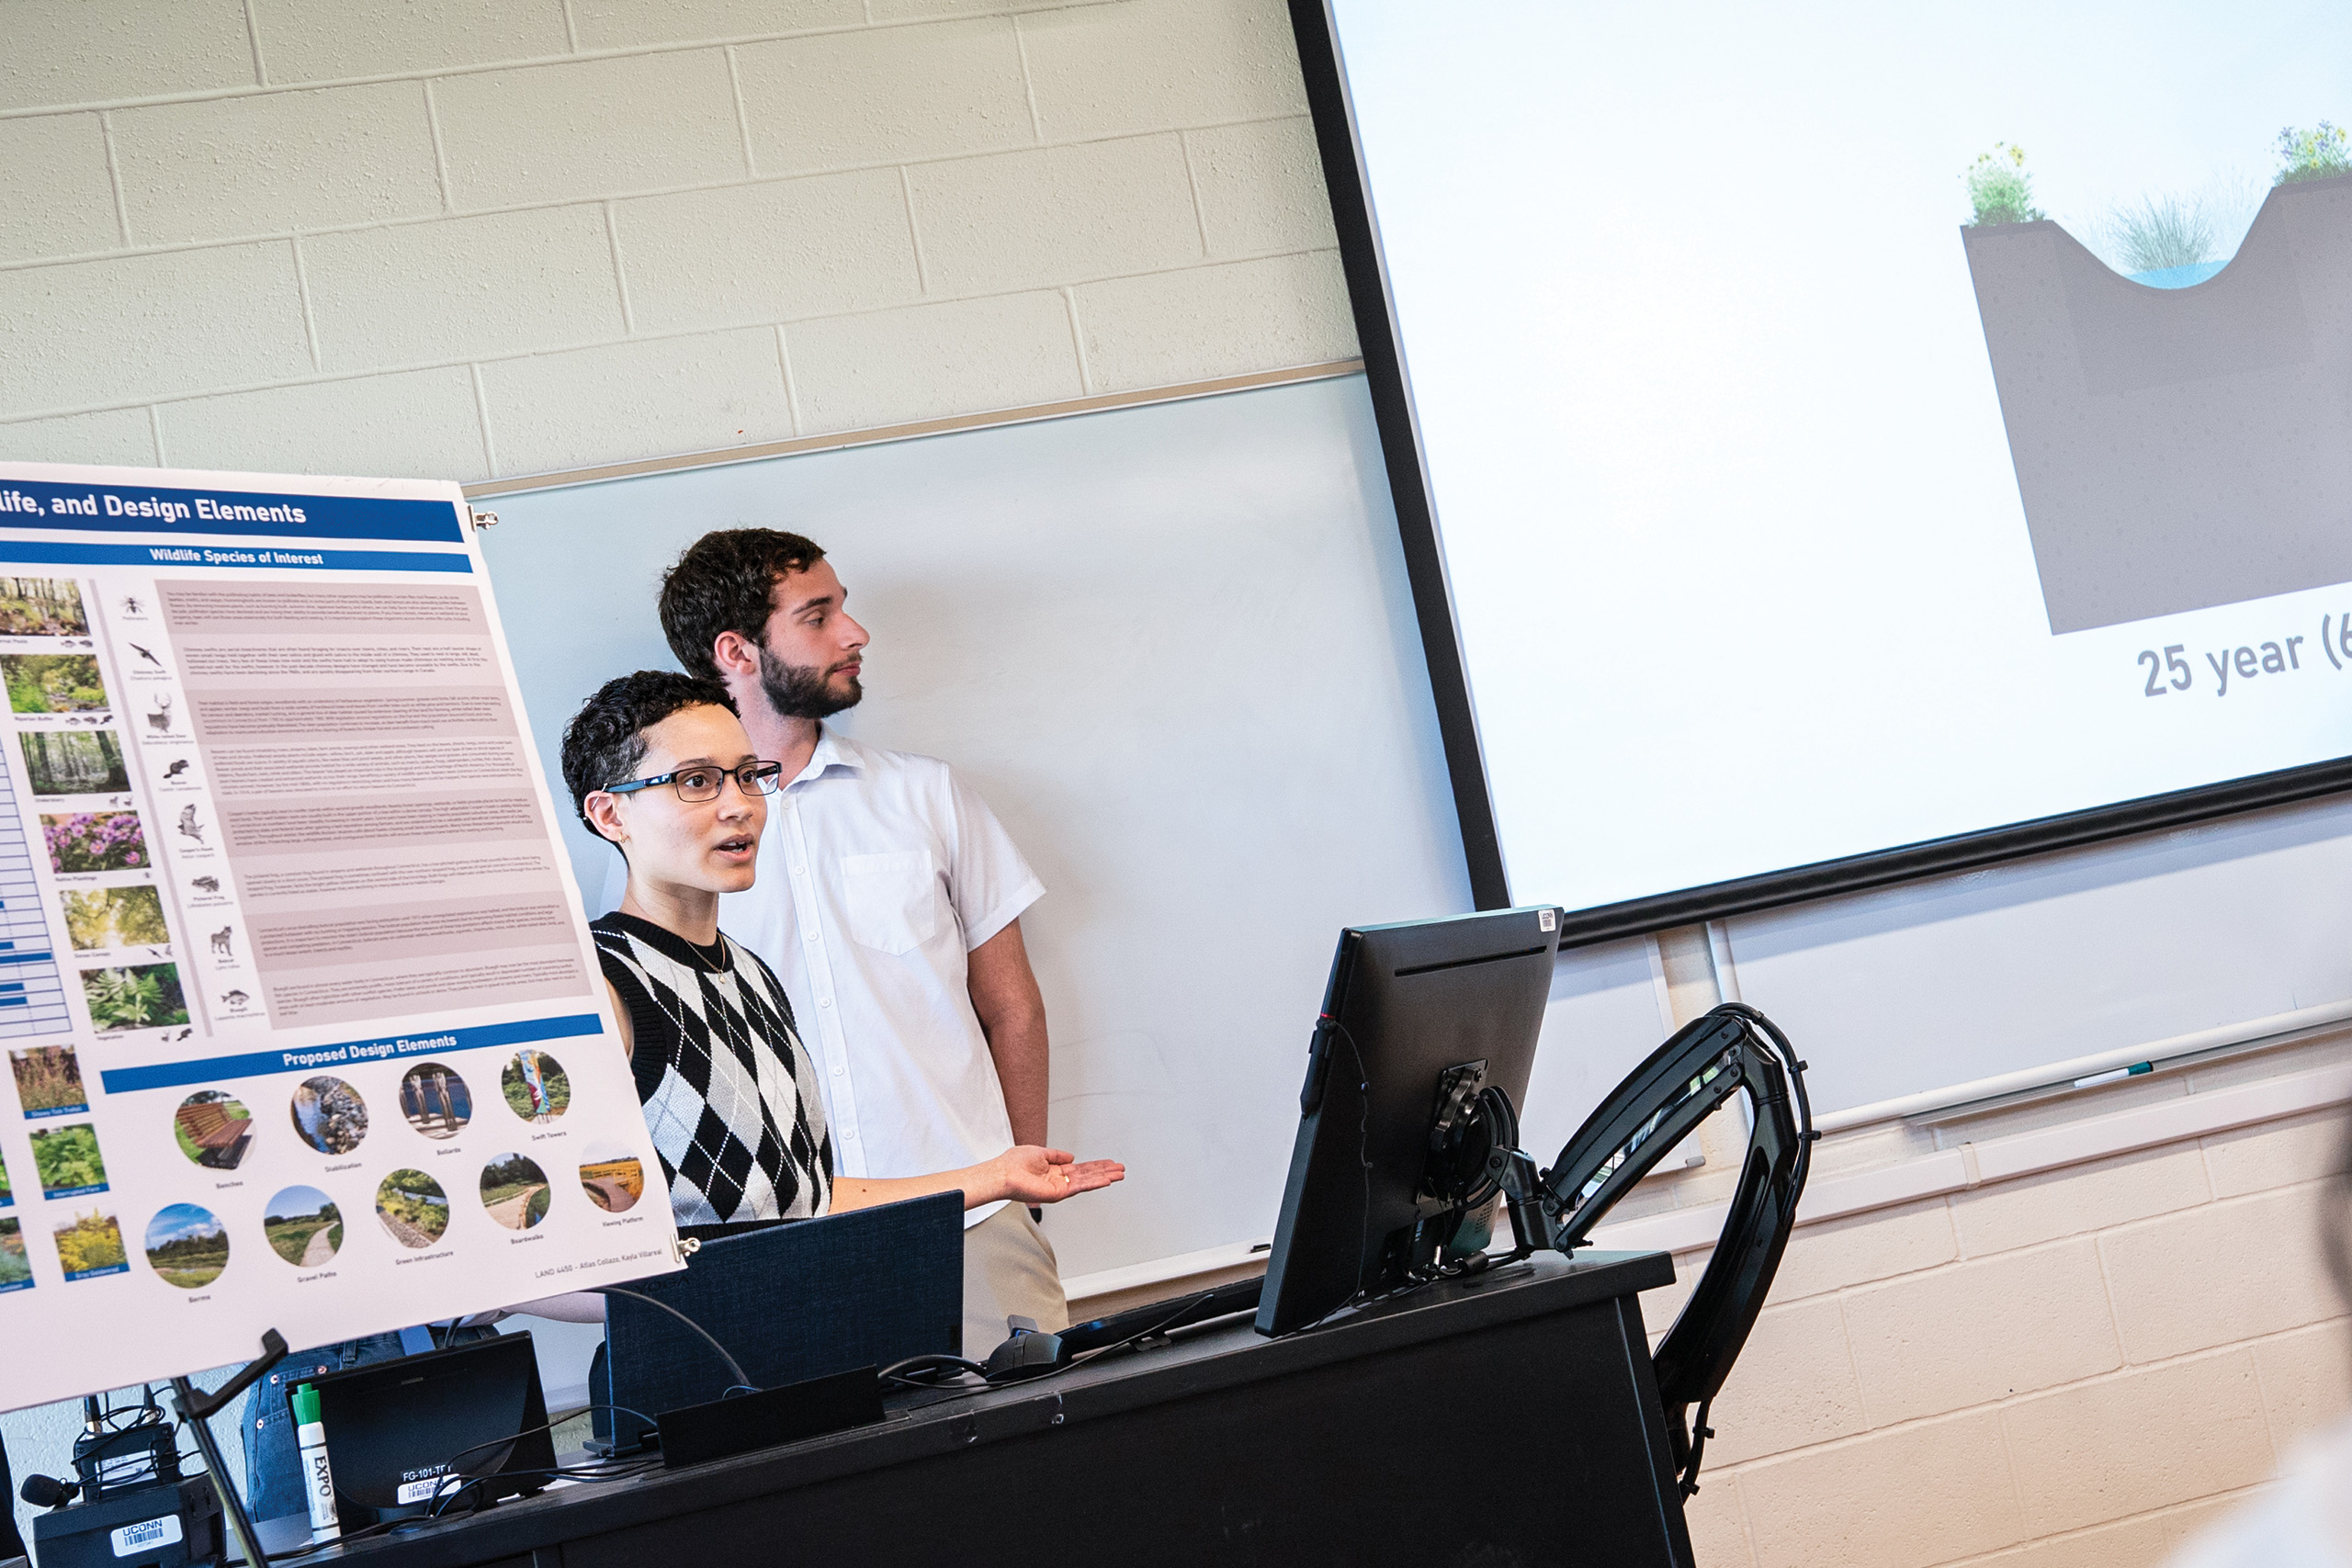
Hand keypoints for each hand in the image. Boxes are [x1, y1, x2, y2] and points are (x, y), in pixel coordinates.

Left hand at [990, 1145, 1124, 1204]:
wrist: (1002, 1174)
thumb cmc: (1013, 1164)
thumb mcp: (1040, 1152)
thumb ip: (1057, 1155)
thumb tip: (1071, 1156)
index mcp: (1054, 1170)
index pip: (1080, 1169)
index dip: (1096, 1165)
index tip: (1109, 1163)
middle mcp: (1059, 1180)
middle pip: (1087, 1176)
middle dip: (1105, 1172)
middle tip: (1121, 1170)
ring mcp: (1059, 1188)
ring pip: (1087, 1182)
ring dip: (1104, 1177)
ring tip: (1120, 1175)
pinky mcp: (1057, 1193)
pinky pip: (1079, 1187)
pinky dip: (1094, 1183)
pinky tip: (1106, 1180)